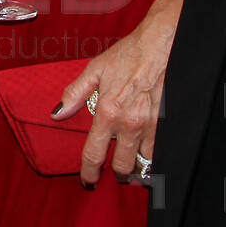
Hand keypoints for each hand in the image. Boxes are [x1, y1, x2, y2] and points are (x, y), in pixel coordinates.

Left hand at [57, 9, 178, 186]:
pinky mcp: (168, 124)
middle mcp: (129, 124)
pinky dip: (154, 156)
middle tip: (116, 171)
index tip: (88, 181)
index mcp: (107, 112)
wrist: (161, 45)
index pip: (93, 154)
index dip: (89, 173)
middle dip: (119, 173)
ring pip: (145, 163)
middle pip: (123, 167)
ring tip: (134, 163)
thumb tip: (57, 113)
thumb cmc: (128, 55)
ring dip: (138, 166)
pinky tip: (150, 154)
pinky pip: (161, 152)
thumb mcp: (95, 70)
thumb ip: (74, 94)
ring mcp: (151, 126)